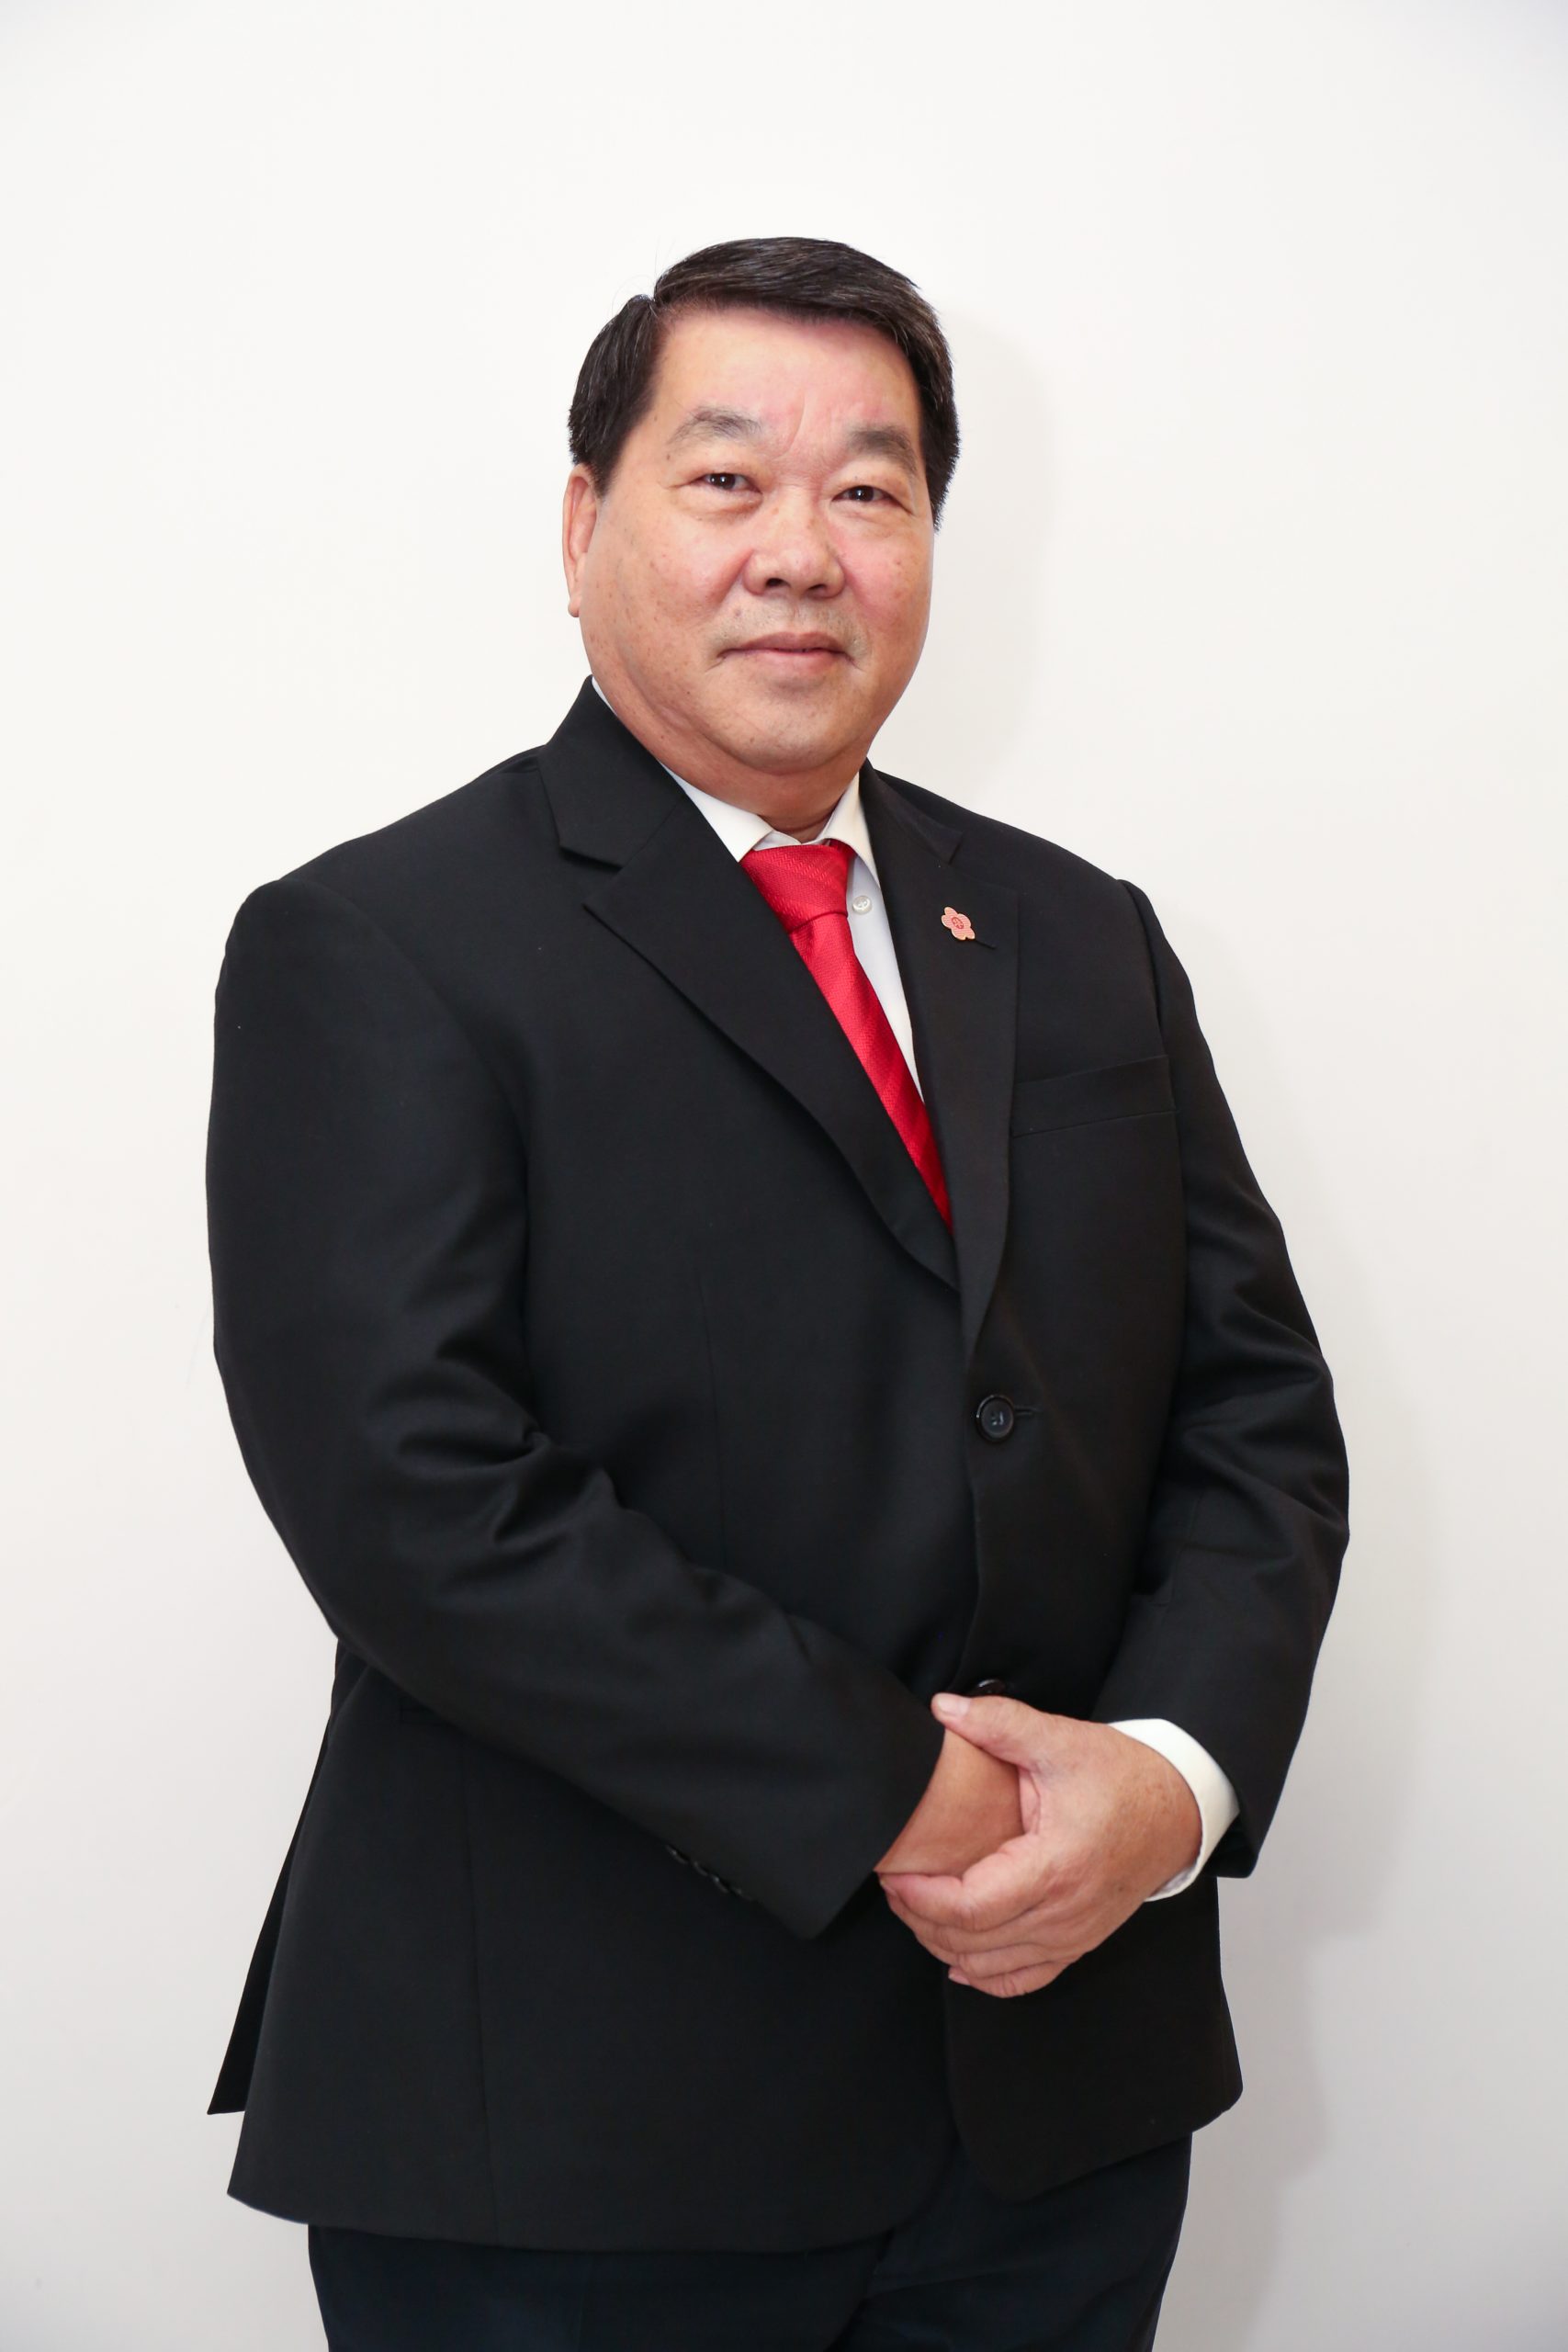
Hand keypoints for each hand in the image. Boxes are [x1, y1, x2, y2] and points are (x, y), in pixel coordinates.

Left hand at [876, 1694, 1201, 1998]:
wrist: (1178, 1810)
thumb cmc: (1124, 1778)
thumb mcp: (1060, 1740)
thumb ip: (999, 1723)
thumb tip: (944, 1707)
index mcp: (1054, 1867)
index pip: (970, 1907)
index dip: (920, 1897)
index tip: (892, 1872)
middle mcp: (1064, 1914)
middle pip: (971, 1943)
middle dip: (919, 1919)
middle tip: (892, 1887)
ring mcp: (1073, 1936)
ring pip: (991, 1967)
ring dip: (944, 1946)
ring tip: (915, 1910)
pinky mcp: (1079, 1943)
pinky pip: (1024, 1979)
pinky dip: (985, 1976)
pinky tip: (957, 1959)